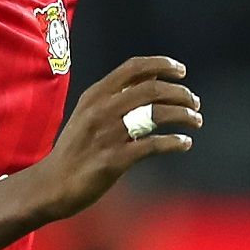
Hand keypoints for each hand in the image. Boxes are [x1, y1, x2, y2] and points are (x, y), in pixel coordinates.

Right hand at [35, 55, 199, 221]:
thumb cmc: (76, 149)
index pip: (133, 67)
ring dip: (183, 115)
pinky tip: (185, 143)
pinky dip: (175, 142)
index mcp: (95, 95)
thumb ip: (115, 97)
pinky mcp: (114, 160)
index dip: (162, 65)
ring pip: (157, 114)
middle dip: (180, 93)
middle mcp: (102, 110)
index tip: (181, 72)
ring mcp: (108, 135)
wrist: (53, 184)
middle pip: (152, 89)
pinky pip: (154, 145)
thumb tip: (152, 80)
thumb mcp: (88, 114)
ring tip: (196, 120)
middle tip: (195, 102)